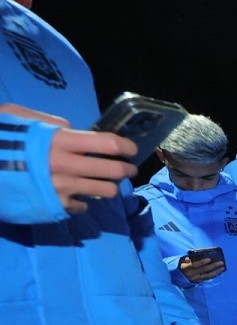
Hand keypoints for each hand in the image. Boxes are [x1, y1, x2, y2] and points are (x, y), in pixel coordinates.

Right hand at [0, 104, 136, 214]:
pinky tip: (78, 197)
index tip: (132, 149)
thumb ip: (48, 122)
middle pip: (113, 171)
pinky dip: (84, 202)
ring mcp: (63, 189)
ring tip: (109, 184)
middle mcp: (67, 166)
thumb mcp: (17, 117)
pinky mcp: (55, 207)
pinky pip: (82, 207)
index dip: (126, 147)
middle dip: (126, 169)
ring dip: (110, 187)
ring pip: (104, 191)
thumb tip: (71, 128)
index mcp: (60, 141)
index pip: (108, 144)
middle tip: (128, 169)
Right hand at [179, 255, 225, 282]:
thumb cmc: (180, 266)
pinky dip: (213, 275)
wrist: (175, 277)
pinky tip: (219, 272)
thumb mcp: (181, 261)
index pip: (195, 265)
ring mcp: (195, 279)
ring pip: (207, 276)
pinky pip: (207, 279)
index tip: (209, 259)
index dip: (202, 262)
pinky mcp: (197, 282)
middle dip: (213, 266)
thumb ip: (187, 259)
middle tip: (221, 262)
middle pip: (203, 270)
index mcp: (186, 268)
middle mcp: (191, 274)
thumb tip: (194, 256)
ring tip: (222, 268)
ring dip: (216, 272)